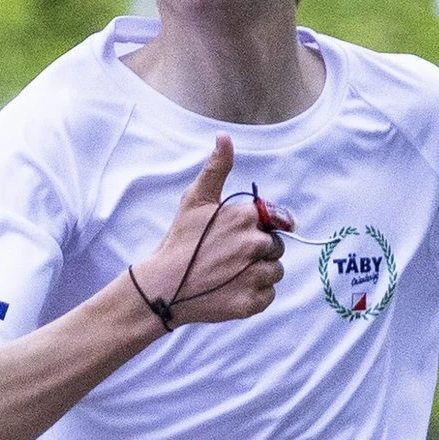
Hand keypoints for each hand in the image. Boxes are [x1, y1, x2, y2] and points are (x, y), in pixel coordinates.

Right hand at [136, 136, 284, 327]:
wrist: (162, 287)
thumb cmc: (180, 242)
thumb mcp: (195, 199)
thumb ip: (217, 168)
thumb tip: (225, 137)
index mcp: (246, 217)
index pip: (271, 221)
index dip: (254, 229)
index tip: (232, 237)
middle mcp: (255, 244)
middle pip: (275, 247)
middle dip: (257, 251)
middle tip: (228, 258)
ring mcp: (255, 275)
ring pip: (275, 271)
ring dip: (258, 273)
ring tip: (229, 275)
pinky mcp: (252, 302)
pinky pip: (269, 295)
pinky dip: (254, 295)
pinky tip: (231, 290)